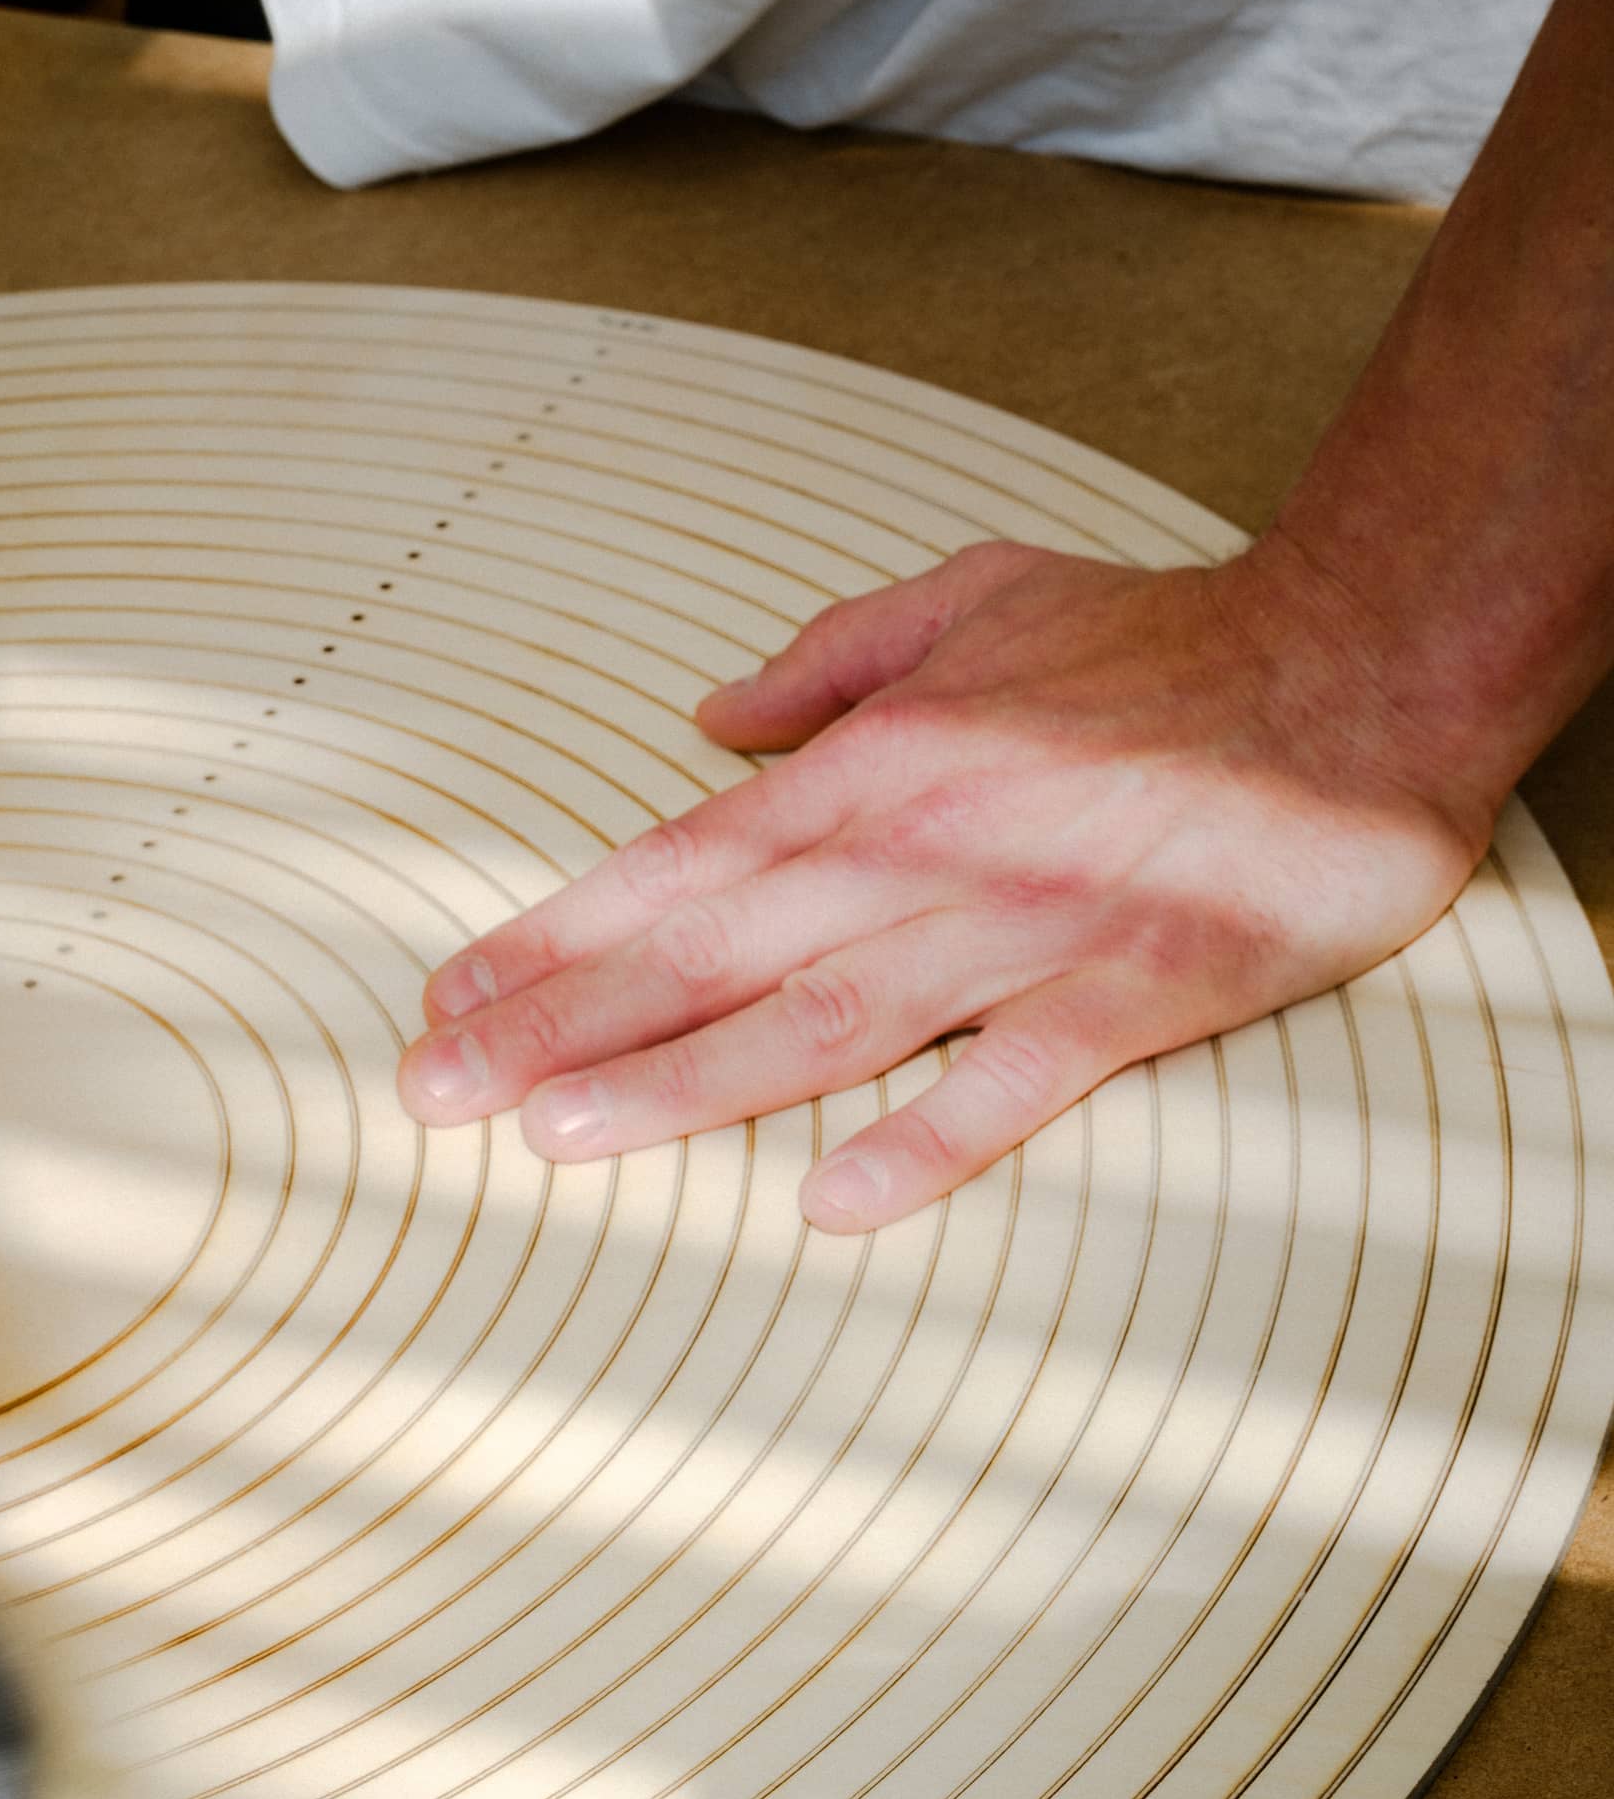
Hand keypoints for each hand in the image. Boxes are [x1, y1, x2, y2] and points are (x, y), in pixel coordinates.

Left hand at [396, 535, 1508, 1229]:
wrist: (1363, 661)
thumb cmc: (1161, 638)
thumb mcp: (973, 597)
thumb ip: (829, 660)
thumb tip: (706, 715)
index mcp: (875, 764)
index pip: (676, 865)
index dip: (552, 938)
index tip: (446, 1000)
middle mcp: (924, 849)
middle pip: (711, 955)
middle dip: (561, 1026)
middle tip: (435, 1095)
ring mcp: (1027, 925)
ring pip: (825, 1020)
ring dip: (685, 1084)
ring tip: (560, 1141)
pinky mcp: (1138, 989)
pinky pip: (1019, 1078)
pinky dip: (930, 1135)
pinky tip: (831, 1200)